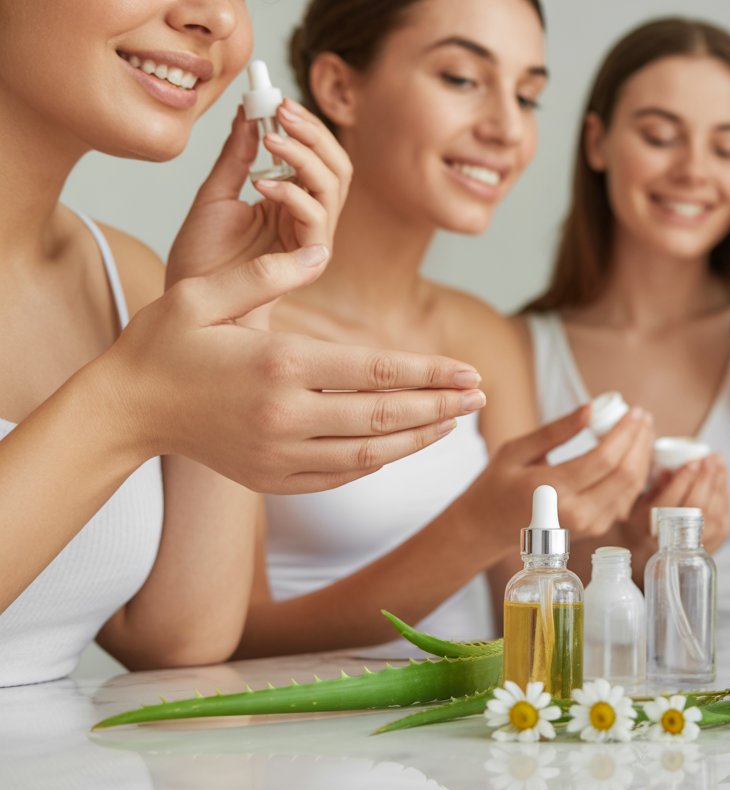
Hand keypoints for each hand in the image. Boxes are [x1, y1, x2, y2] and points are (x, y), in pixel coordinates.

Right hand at [109, 246, 483, 493]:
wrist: (124, 411)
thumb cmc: (164, 344)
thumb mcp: (204, 293)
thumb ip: (269, 275)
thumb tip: (324, 247)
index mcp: (277, 365)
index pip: (377, 372)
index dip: (431, 373)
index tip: (470, 370)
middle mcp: (285, 415)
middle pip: (385, 415)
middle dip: (441, 405)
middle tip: (482, 396)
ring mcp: (280, 453)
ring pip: (370, 451)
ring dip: (419, 437)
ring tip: (456, 420)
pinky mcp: (273, 478)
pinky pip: (342, 474)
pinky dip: (379, 460)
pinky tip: (405, 444)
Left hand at [166, 100, 351, 319]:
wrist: (192, 304)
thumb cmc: (203, 260)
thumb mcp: (215, 194)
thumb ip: (236, 156)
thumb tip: (247, 115)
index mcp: (293, 202)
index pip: (318, 156)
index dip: (305, 126)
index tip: (275, 98)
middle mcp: (310, 220)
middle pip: (338, 167)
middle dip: (315, 134)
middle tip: (283, 110)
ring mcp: (312, 240)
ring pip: (333, 187)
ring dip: (305, 157)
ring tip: (272, 141)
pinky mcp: (309, 263)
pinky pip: (317, 219)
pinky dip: (293, 193)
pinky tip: (263, 183)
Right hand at [458, 405, 654, 539]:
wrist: (487, 529)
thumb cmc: (497, 485)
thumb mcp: (517, 450)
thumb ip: (556, 431)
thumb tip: (591, 409)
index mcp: (552, 490)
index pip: (604, 458)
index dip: (625, 432)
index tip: (634, 410)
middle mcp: (575, 513)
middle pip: (625, 475)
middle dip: (640, 442)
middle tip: (643, 417)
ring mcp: (587, 526)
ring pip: (631, 489)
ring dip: (642, 457)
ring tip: (642, 430)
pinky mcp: (595, 529)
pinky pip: (625, 500)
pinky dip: (635, 475)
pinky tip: (634, 453)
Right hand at [621, 455, 729, 553]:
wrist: (649, 560)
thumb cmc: (639, 527)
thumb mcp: (634, 505)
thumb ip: (651, 486)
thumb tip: (668, 468)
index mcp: (647, 527)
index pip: (669, 501)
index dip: (683, 480)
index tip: (692, 461)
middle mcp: (670, 539)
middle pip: (695, 507)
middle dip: (705, 479)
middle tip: (711, 459)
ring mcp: (692, 546)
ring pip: (713, 514)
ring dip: (719, 486)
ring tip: (719, 464)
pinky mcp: (709, 548)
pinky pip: (722, 521)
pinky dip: (724, 499)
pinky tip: (722, 482)